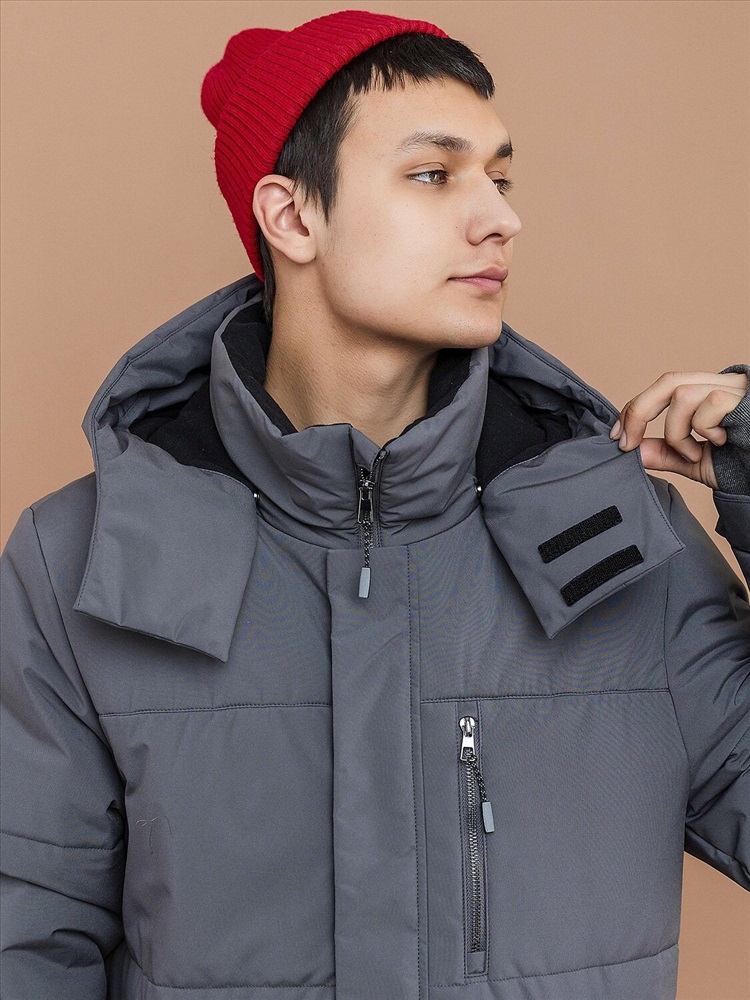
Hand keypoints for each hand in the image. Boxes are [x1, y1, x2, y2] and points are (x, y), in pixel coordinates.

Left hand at [609, 370, 748, 488]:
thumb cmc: (743, 468)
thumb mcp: (695, 461)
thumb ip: (665, 453)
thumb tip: (631, 450)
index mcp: (709, 394)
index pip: (666, 387)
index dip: (636, 407)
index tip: (617, 436)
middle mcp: (723, 384)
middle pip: (668, 380)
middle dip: (639, 411)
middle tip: (625, 442)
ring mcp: (736, 388)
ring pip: (683, 394)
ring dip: (678, 432)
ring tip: (696, 453)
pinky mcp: (746, 396)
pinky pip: (707, 404)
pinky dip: (703, 430)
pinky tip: (721, 443)